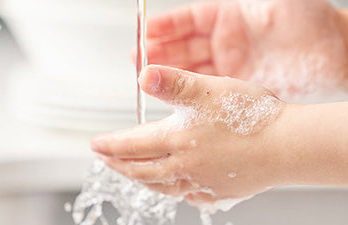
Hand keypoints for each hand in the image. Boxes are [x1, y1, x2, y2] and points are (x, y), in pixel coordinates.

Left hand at [91, 65, 284, 204]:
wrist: (287, 145)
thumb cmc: (251, 117)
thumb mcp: (207, 89)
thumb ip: (173, 83)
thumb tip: (143, 76)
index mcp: (177, 140)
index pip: (132, 146)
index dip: (110, 145)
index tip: (95, 145)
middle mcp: (184, 166)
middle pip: (141, 170)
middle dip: (118, 165)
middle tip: (105, 161)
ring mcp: (201, 182)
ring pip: (161, 186)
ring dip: (141, 180)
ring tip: (132, 175)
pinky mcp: (219, 191)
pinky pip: (188, 196)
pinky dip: (173, 192)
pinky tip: (174, 189)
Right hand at [145, 0, 347, 99]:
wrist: (334, 57)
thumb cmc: (312, 21)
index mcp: (229, 16)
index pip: (188, 19)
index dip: (165, 25)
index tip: (144, 31)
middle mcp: (226, 41)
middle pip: (183, 45)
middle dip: (159, 50)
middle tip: (138, 58)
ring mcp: (230, 65)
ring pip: (190, 68)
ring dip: (168, 71)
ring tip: (147, 76)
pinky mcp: (237, 86)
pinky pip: (205, 88)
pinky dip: (188, 90)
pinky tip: (174, 91)